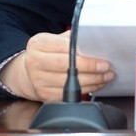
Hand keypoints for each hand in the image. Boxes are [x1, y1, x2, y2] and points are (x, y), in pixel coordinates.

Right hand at [0, 30, 114, 101]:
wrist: (28, 72)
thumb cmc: (48, 53)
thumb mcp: (55, 40)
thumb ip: (73, 40)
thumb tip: (96, 45)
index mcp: (38, 44)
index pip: (65, 49)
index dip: (85, 56)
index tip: (102, 59)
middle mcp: (34, 62)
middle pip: (67, 68)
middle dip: (91, 69)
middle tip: (107, 68)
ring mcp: (38, 81)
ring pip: (70, 84)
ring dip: (93, 81)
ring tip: (106, 76)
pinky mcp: (44, 96)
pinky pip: (69, 95)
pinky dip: (86, 90)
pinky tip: (96, 84)